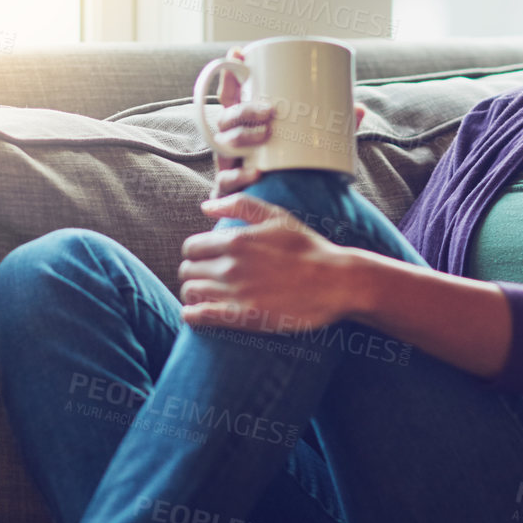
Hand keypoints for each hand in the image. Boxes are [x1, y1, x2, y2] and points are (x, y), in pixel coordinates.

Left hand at [178, 195, 363, 331]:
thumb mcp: (277, 216)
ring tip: (205, 294)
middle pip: (187, 270)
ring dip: (193, 293)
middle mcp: (230, 266)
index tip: (206, 259)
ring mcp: (235, 293)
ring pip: (190, 292)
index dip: (195, 253)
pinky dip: (192, 314)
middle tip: (207, 277)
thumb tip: (205, 206)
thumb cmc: (307, 247)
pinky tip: (199, 313)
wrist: (335, 282)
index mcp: (235, 240)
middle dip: (193, 272)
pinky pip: (199, 316)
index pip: (191, 247)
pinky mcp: (243, 317)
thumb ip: (239, 205)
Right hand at [211, 49, 365, 195]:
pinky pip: (226, 183)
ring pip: (223, 146)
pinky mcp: (230, 191)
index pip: (232, 97)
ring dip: (241, 137)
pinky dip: (239, 177)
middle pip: (226, 118)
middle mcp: (232, 143)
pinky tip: (255, 173)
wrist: (287, 213)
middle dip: (243, 110)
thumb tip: (358, 108)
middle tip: (270, 111)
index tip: (238, 53)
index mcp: (246, 126)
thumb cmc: (294, 172)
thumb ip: (333, 130)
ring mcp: (229, 166)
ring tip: (265, 136)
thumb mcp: (312, 146)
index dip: (230, 74)